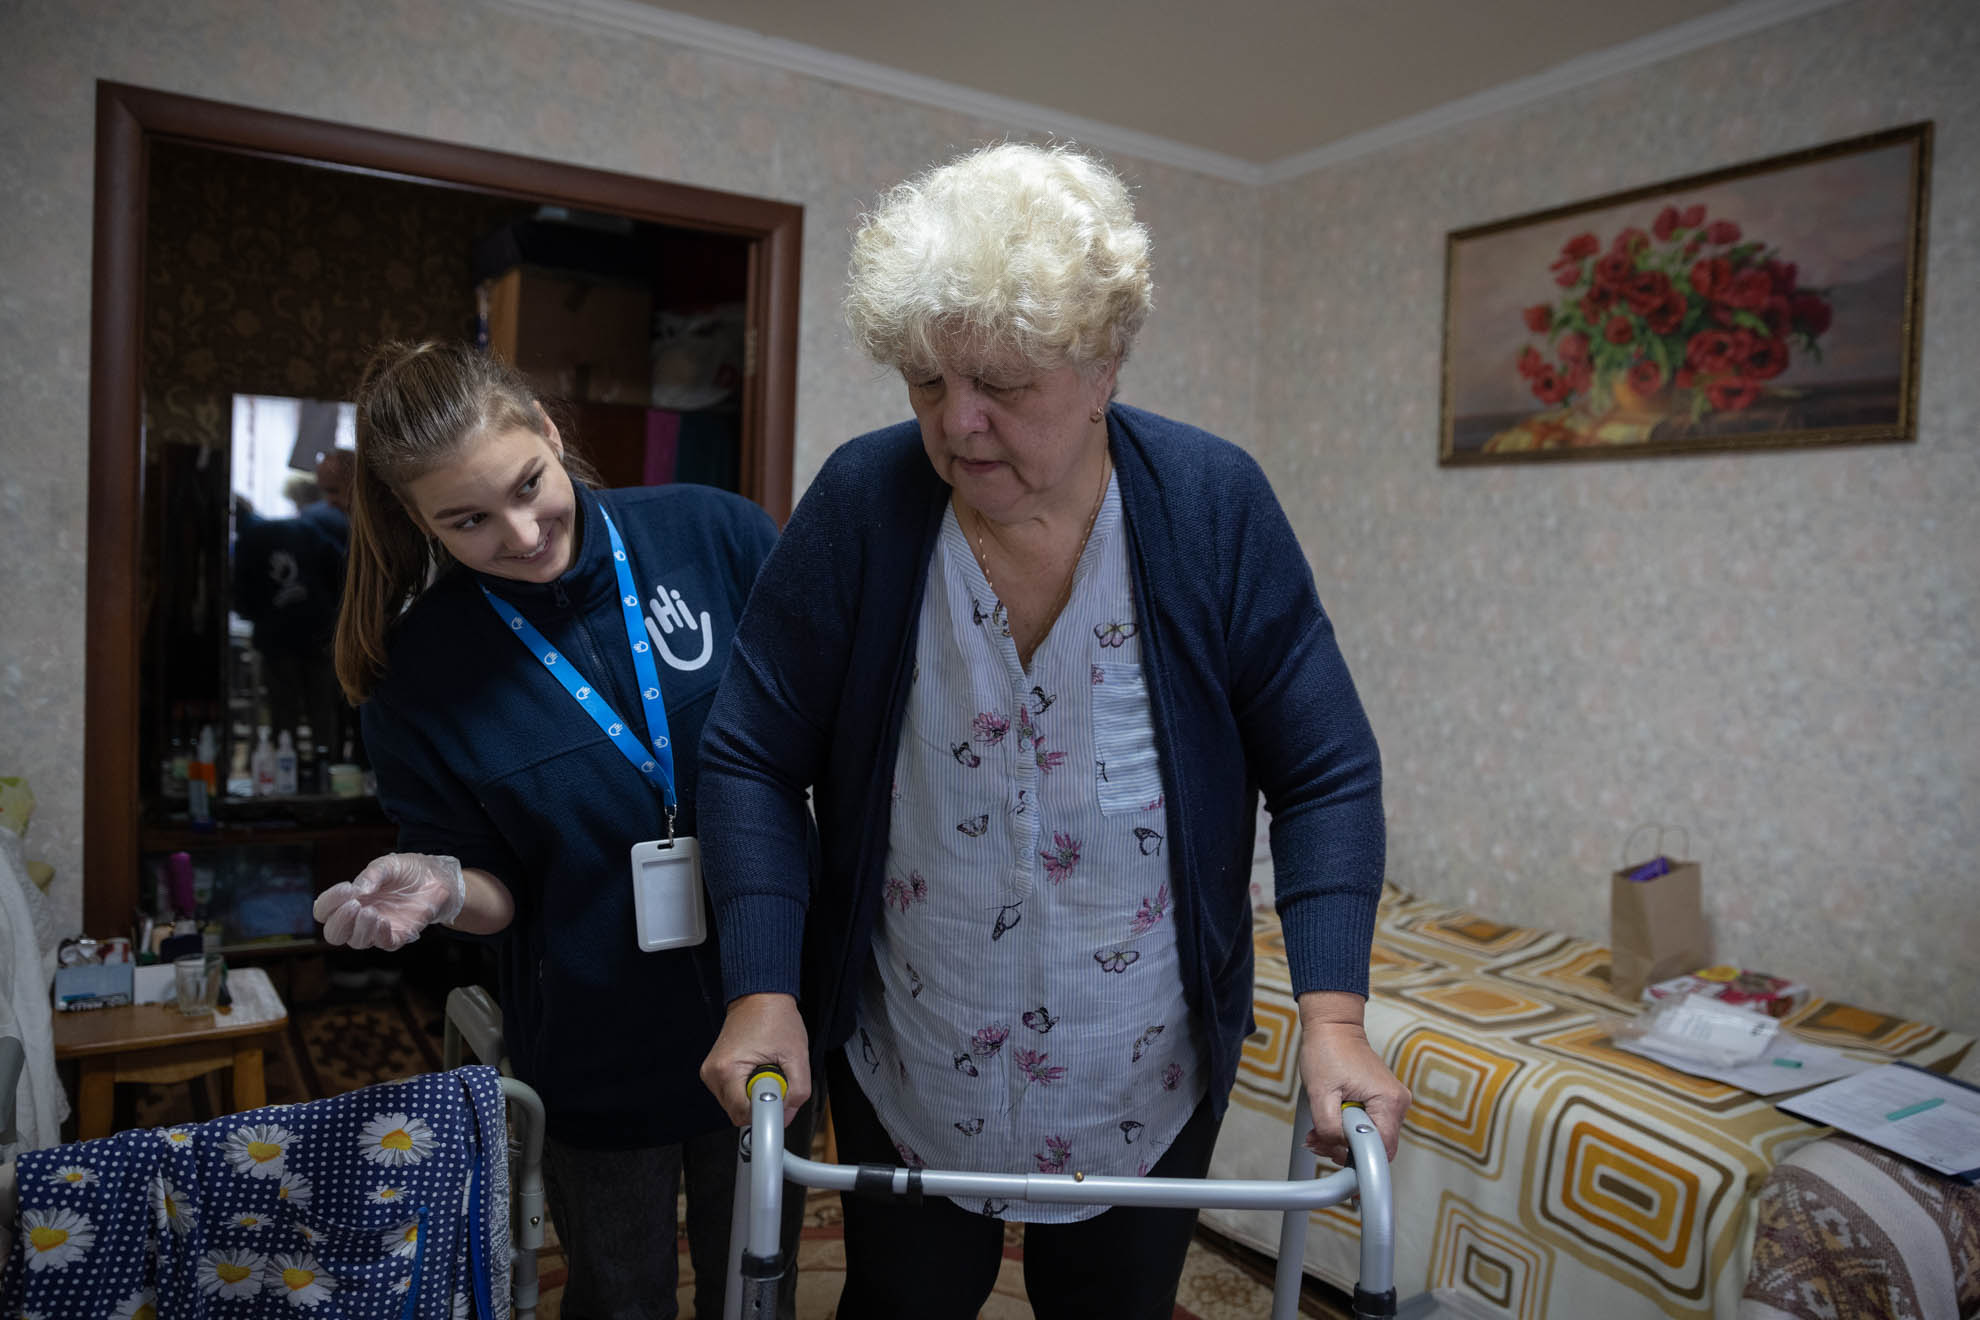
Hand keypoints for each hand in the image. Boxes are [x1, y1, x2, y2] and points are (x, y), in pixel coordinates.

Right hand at [312, 853, 466, 950]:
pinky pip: (384, 944)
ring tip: (372, 912)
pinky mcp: (399, 935)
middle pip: (333, 934)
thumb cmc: (407, 870)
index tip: (347, 888)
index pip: (324, 911)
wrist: (437, 877)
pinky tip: (384, 921)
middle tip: (354, 905)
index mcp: (351, 899)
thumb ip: (372, 875)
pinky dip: (380, 935)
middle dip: (338, 922)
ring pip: (356, 942)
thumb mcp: (388, 865)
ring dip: (359, 929)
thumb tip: (358, 890)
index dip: (329, 903)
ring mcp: (378, 928)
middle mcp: (359, 917)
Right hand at [701, 993, 809, 1126]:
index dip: (766, 1112)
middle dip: (761, 1103)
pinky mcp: (715, 1072)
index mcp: (727, 1069)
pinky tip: (757, 1069)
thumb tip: (786, 1116)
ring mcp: (711, 1073)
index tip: (778, 1102)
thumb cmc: (775, 1017)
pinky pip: (733, 1095)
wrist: (760, 997)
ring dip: (755, 1096)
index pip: (744, 1115)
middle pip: (738, 1114)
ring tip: (766, 1070)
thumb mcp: (797, 1056)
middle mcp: (713, 1073)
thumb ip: (797, 1091)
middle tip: (775, 1078)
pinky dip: (748, 1089)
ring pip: (736, 1106)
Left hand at [1296, 992, 1410, 1166]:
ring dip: (1344, 1139)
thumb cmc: (1327, 1051)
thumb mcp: (1320, 1093)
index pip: (1382, 1150)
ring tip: (1319, 1128)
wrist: (1333, 1028)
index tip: (1331, 1152)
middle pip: (1377, 1147)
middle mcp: (1398, 1103)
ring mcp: (1393, 1102)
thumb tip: (1340, 1151)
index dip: (1355, 1157)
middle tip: (1318, 1139)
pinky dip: (1349, 1128)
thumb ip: (1330, 1128)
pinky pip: (1370, 1126)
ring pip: (1372, 1138)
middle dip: (1345, 1149)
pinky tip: (1331, 1120)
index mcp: (1389, 1101)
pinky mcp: (1384, 1101)